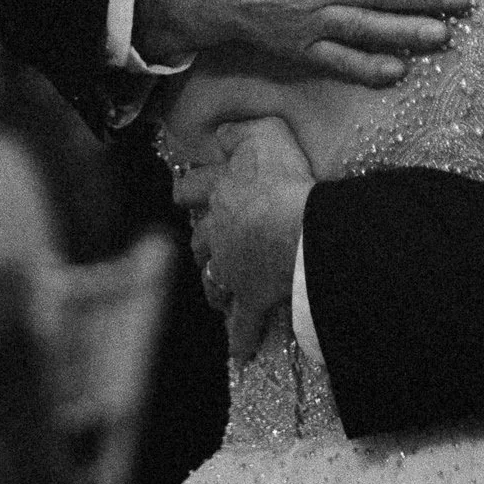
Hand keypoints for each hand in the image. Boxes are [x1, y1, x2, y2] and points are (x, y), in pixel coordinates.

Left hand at [174, 118, 314, 360]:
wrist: (297, 227)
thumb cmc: (282, 177)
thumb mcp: (262, 133)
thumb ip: (239, 131)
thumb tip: (221, 133)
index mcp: (219, 193)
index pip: (192, 188)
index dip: (189, 188)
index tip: (186, 191)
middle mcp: (218, 232)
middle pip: (199, 239)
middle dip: (201, 242)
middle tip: (206, 244)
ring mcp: (232, 269)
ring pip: (213, 280)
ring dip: (215, 285)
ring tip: (217, 291)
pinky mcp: (252, 298)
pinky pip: (243, 325)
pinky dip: (240, 339)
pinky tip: (240, 352)